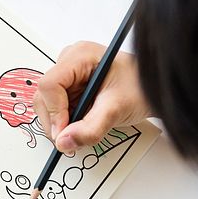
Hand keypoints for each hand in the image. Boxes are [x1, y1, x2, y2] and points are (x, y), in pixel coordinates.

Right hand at [34, 41, 150, 153]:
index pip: (50, 84)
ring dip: (60, 124)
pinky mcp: (70, 87)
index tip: (64, 133)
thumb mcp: (116, 110)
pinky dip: (65, 122)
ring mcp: (69, 74)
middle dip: (55, 121)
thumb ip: (90, 128)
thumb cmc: (140, 88)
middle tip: (70, 139)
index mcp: (80, 56)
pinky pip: (56, 108)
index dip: (53, 112)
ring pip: (47, 104)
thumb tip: (64, 142)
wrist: (152, 89)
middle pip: (44, 96)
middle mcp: (70, 62)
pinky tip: (81, 124)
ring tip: (81, 130)